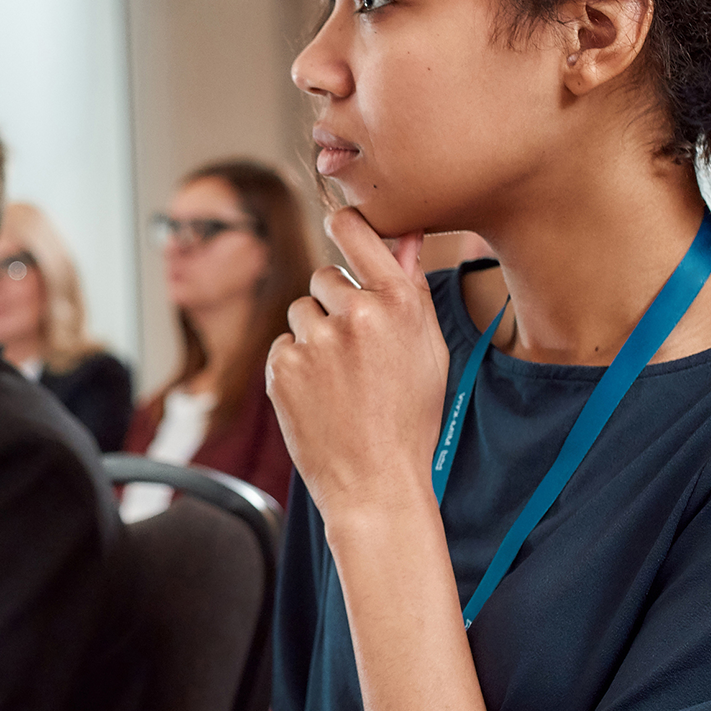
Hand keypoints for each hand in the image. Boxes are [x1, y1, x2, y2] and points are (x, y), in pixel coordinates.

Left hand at [265, 208, 448, 522]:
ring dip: (314, 336)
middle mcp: (355, 313)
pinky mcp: (281, 367)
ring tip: (340, 380)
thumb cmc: (411, 417)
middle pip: (324, 278)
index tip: (340, 228)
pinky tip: (319, 397)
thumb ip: (410, 287)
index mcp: (398, 302)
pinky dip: (295, 366)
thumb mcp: (428, 349)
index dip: (344, 226)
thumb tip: (403, 234)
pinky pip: (283, 346)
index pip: (354, 230)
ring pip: (300, 313)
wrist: (376, 484)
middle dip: (335, 305)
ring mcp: (315, 341)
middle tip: (357, 353)